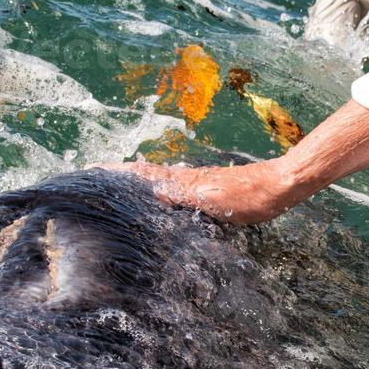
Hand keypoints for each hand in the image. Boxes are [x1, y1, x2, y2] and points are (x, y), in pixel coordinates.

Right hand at [99, 158, 293, 224]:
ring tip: (115, 185)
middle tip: (95, 176)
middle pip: (143, 175)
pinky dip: (154, 188)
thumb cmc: (248, 197)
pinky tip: (156, 195)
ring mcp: (194, 184)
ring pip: (156, 181)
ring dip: (134, 182)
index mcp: (181, 182)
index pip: (140, 175)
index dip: (116, 173)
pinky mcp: (205, 190)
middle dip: (118, 176)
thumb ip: (182, 195)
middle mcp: (183, 180)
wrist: (278, 187)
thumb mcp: (212, 199)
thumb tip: (149, 191)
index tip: (90, 169)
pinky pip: (170, 187)